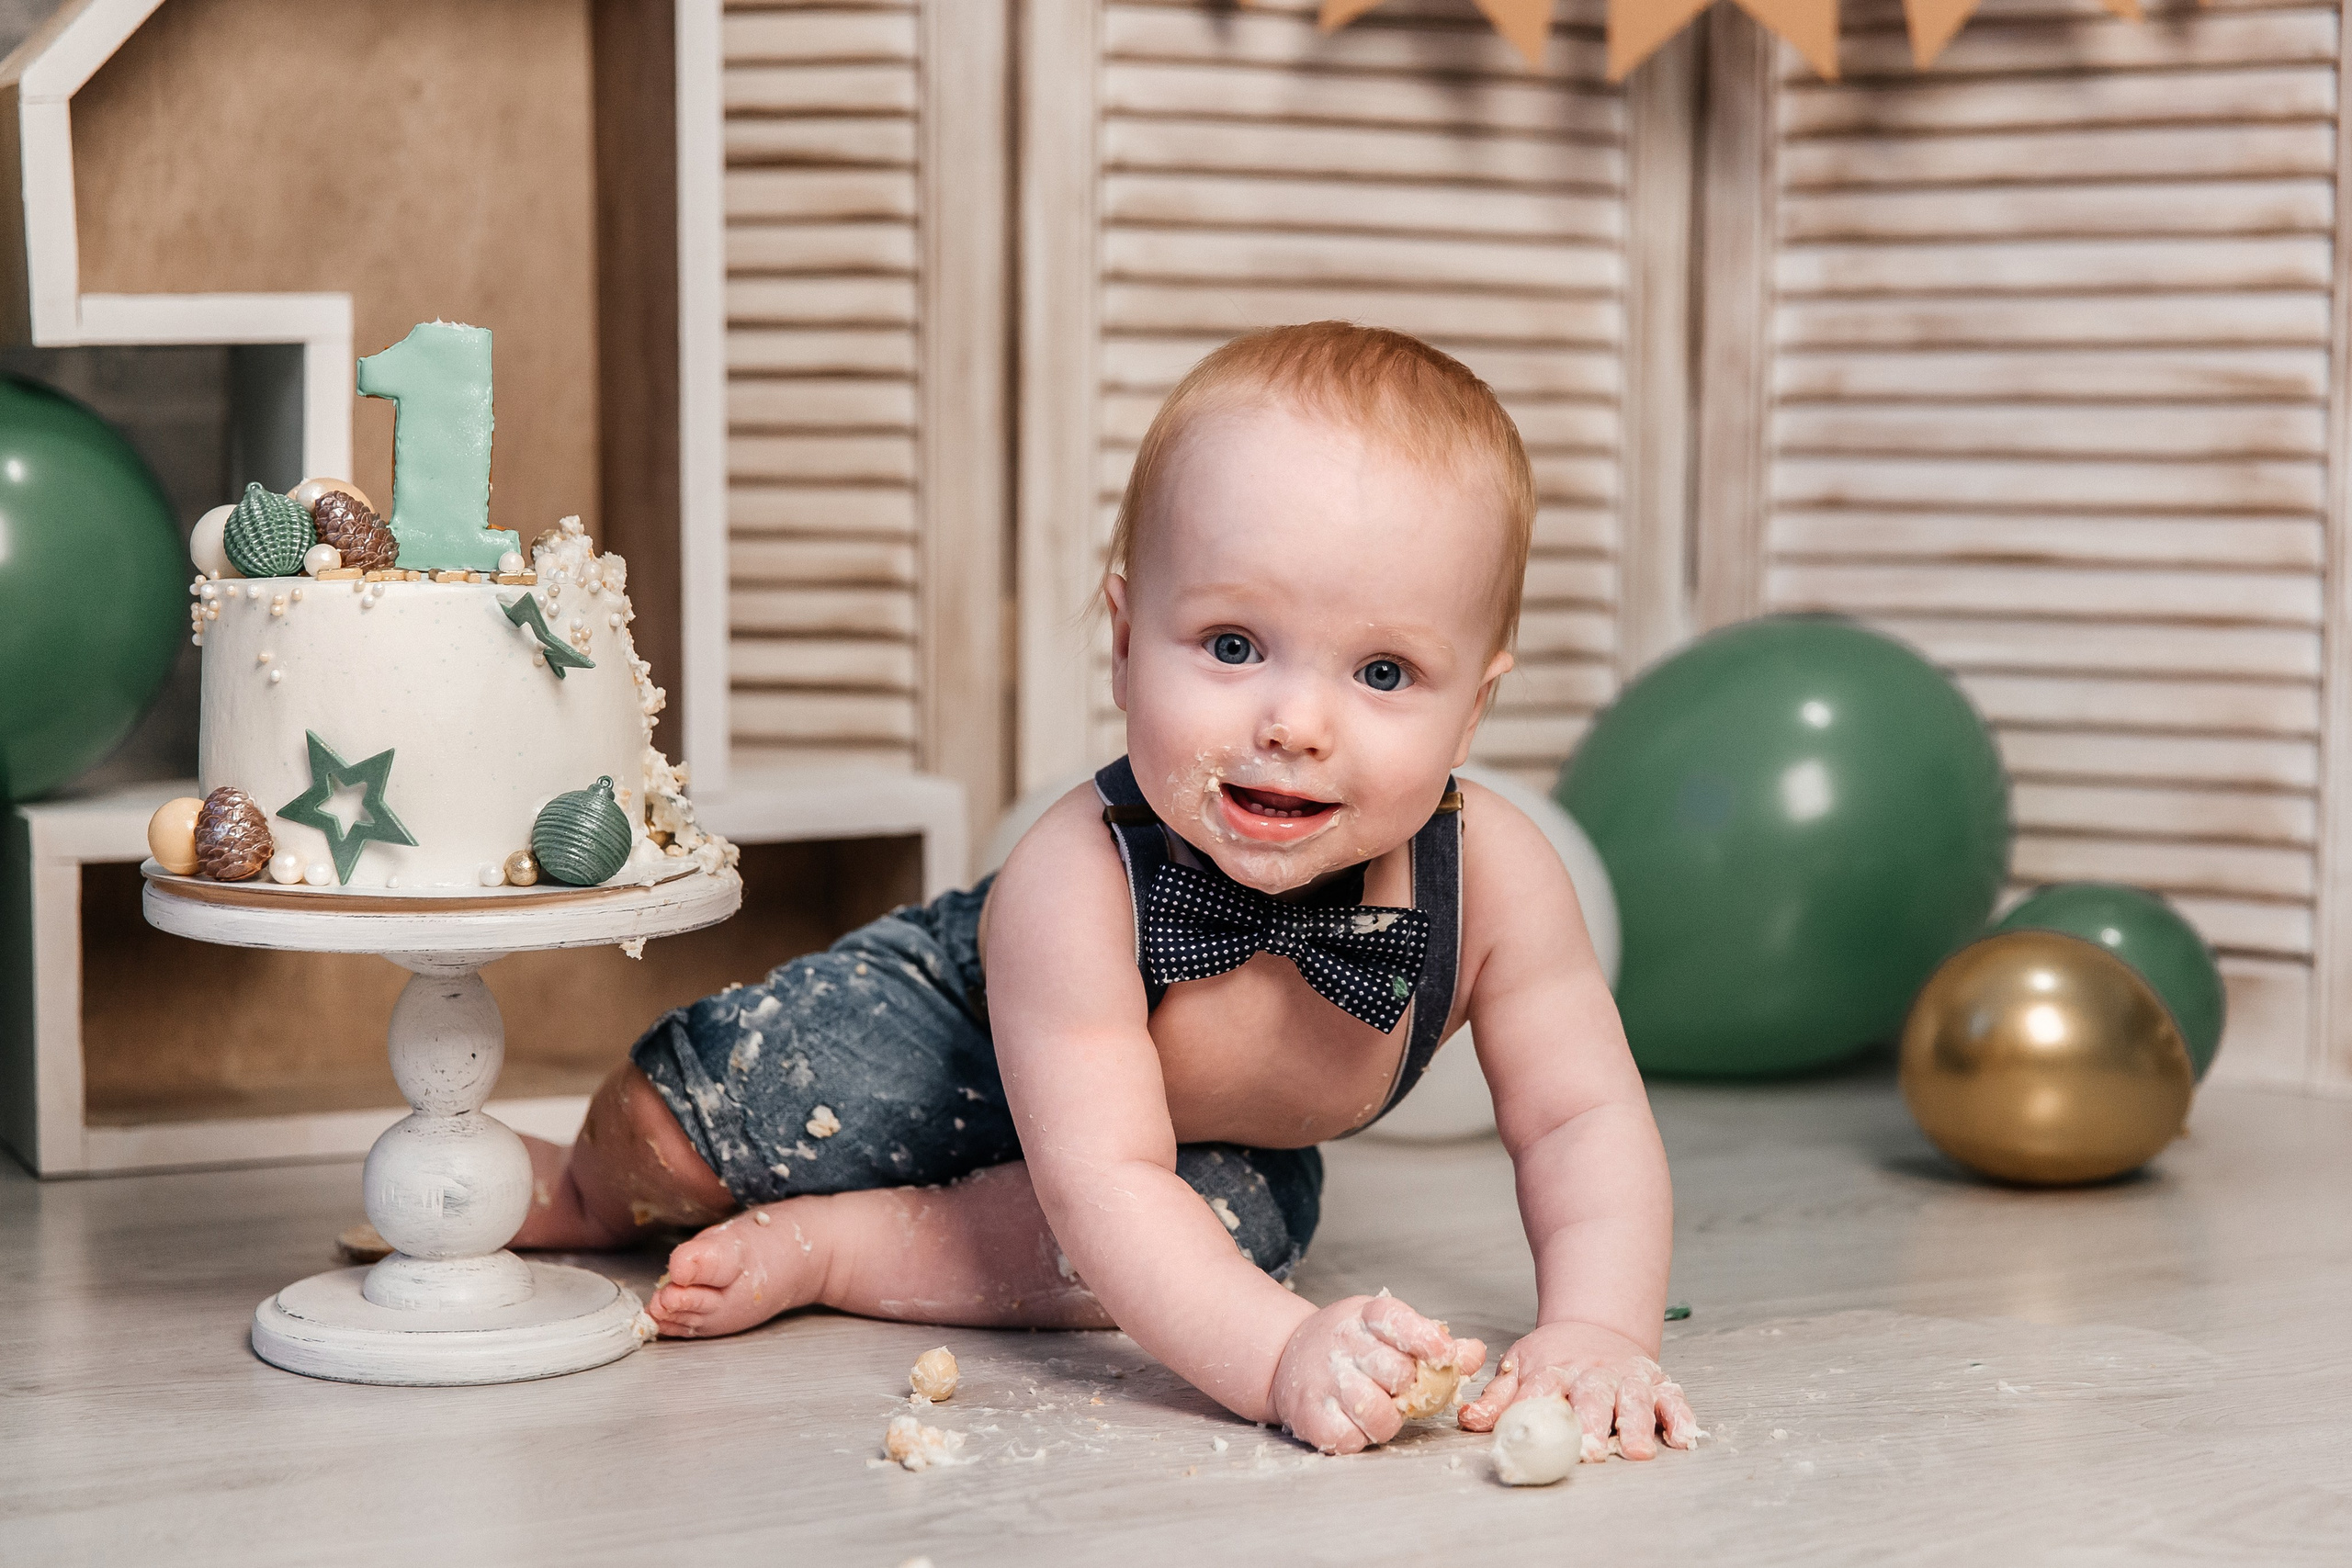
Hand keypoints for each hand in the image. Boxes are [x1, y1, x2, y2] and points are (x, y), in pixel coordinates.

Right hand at [1269, 1293, 1487, 1453]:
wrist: (1289, 1357)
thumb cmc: (1351, 1346)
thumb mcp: (1389, 1330)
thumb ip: (1432, 1342)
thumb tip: (1474, 1353)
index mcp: (1365, 1317)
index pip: (1399, 1323)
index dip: (1427, 1340)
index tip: (1444, 1355)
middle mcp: (1342, 1344)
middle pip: (1398, 1373)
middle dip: (1410, 1388)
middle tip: (1401, 1389)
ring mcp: (1324, 1381)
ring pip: (1379, 1413)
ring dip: (1389, 1418)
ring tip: (1380, 1406)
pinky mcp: (1310, 1416)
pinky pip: (1352, 1439)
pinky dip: (1361, 1437)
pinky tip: (1355, 1421)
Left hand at [1457, 1320, 1699, 1459]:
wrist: (1594, 1328)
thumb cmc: (1554, 1358)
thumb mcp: (1520, 1367)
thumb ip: (1497, 1399)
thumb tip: (1468, 1421)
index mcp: (1555, 1370)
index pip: (1544, 1388)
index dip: (1541, 1409)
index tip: (1540, 1434)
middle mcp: (1593, 1373)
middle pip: (1593, 1398)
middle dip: (1593, 1424)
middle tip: (1592, 1451)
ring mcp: (1627, 1377)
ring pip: (1634, 1399)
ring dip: (1636, 1424)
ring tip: (1637, 1450)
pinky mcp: (1656, 1382)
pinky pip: (1672, 1398)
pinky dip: (1679, 1417)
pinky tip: (1680, 1438)